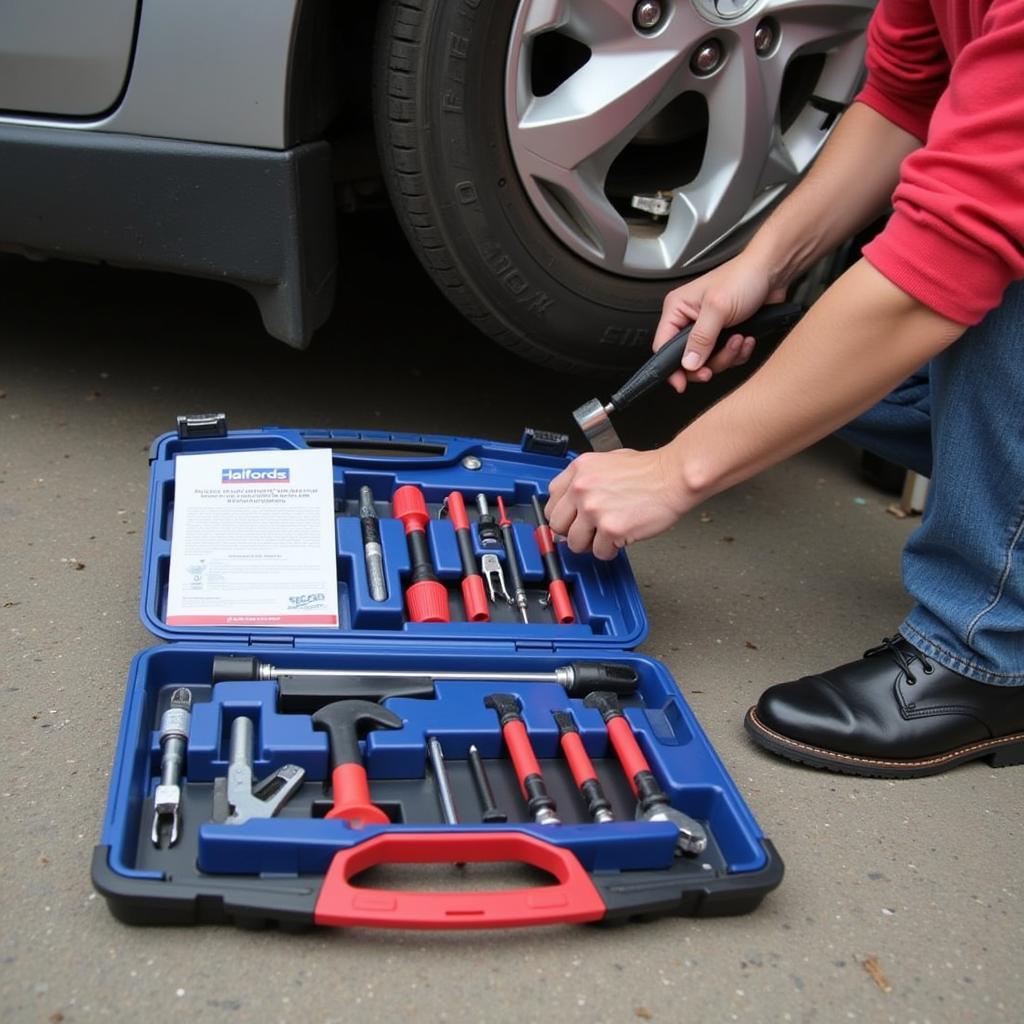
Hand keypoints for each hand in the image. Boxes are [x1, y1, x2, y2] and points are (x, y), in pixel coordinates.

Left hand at [545, 448, 689, 559]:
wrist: (674, 477)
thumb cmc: (648, 470)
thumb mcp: (607, 462)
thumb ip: (585, 481)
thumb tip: (572, 504)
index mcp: (579, 470)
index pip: (551, 500)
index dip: (563, 514)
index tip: (570, 521)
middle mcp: (582, 489)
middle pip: (557, 525)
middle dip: (572, 532)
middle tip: (588, 532)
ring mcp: (594, 510)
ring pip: (574, 543)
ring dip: (590, 544)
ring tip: (606, 535)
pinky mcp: (611, 529)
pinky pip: (599, 552)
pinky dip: (610, 550)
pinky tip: (621, 538)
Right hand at [654, 253, 786, 392]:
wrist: (773, 272)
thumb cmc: (743, 277)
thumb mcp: (718, 309)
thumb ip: (701, 339)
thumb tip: (688, 363)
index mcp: (678, 309)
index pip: (663, 346)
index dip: (671, 368)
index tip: (681, 383)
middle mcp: (689, 320)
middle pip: (687, 360)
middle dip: (707, 363)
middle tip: (717, 363)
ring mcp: (707, 329)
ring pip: (708, 361)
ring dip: (727, 356)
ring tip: (738, 339)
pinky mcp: (724, 335)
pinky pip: (725, 357)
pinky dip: (738, 353)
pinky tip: (746, 338)